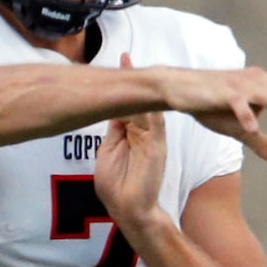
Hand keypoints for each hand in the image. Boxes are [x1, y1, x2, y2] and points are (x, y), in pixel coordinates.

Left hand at [95, 54, 168, 241]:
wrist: (130, 210)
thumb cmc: (117, 186)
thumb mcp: (109, 151)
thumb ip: (115, 131)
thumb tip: (112, 109)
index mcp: (131, 133)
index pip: (127, 103)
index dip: (124, 84)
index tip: (120, 62)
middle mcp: (144, 132)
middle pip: (139, 101)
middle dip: (134, 79)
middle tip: (126, 56)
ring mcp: (152, 138)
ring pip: (148, 107)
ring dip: (144, 87)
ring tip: (133, 64)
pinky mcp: (156, 146)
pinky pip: (155, 121)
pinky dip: (151, 103)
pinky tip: (148, 87)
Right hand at [158, 64, 266, 166]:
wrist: (179, 90)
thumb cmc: (212, 107)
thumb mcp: (241, 130)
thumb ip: (262, 142)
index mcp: (264, 86)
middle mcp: (257, 81)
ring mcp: (240, 85)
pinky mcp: (222, 90)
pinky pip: (238, 102)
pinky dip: (247, 114)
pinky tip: (254, 128)